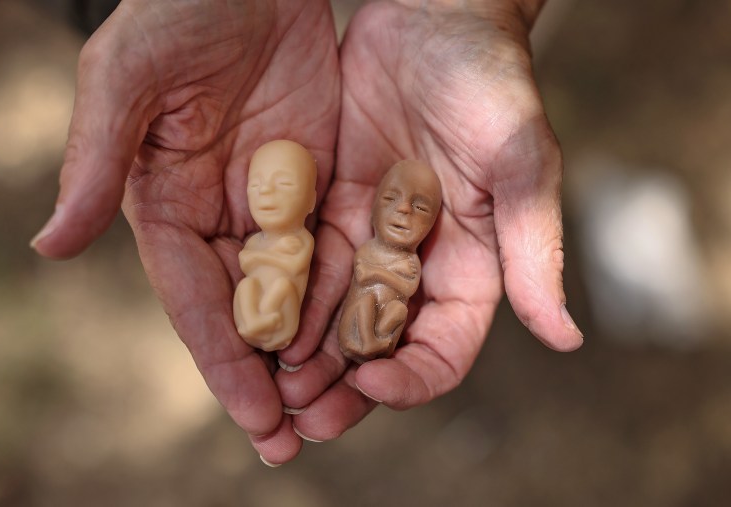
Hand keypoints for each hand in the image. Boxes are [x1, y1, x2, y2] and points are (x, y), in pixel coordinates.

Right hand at [30, 0, 339, 464]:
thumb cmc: (178, 9)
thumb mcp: (129, 78)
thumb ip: (97, 161)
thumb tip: (50, 246)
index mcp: (166, 204)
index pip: (196, 298)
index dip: (222, 360)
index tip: (254, 418)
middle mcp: (219, 215)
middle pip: (247, 310)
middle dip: (268, 378)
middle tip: (294, 441)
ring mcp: (272, 201)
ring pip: (293, 291)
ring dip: (311, 351)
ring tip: (334, 410)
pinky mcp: (317, 182)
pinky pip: (333, 247)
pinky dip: (344, 295)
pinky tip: (366, 338)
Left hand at [276, 0, 582, 441]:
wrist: (434, 18)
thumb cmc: (492, 82)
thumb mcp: (521, 161)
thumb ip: (535, 248)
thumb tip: (566, 337)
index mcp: (470, 267)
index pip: (443, 349)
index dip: (409, 378)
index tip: (368, 383)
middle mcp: (417, 264)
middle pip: (380, 347)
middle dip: (342, 388)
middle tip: (299, 417)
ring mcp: (369, 239)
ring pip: (332, 316)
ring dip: (302, 355)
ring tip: (269, 386)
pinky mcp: (329, 207)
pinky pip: (301, 263)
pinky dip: (279, 296)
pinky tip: (250, 320)